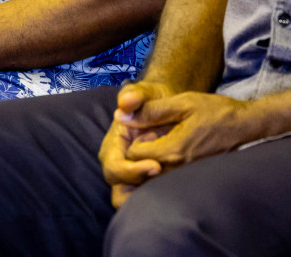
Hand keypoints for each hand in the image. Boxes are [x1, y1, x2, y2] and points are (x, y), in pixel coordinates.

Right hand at [99, 81, 174, 206]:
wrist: (170, 106)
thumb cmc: (155, 99)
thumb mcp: (147, 91)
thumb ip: (136, 94)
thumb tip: (125, 103)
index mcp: (114, 144)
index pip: (114, 166)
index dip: (131, 171)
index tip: (155, 165)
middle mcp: (120, 162)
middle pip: (119, 188)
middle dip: (140, 186)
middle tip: (164, 175)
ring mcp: (133, 174)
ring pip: (130, 199)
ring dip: (147, 198)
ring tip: (170, 189)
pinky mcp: (147, 180)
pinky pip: (147, 198)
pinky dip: (157, 198)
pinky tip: (175, 190)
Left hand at [99, 83, 258, 206]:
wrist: (245, 126)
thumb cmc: (215, 111)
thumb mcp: (182, 103)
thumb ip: (150, 111)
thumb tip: (122, 115)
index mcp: (173, 151)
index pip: (133, 154)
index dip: (135, 138)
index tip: (148, 127)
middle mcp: (177, 169)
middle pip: (141, 168)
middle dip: (142, 150)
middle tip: (156, 133)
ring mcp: (185, 177)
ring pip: (153, 174)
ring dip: (152, 158)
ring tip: (166, 139)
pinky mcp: (191, 178)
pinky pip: (167, 177)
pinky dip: (164, 164)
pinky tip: (175, 147)